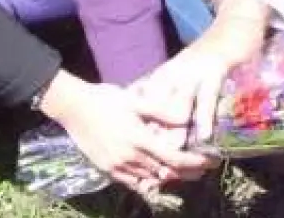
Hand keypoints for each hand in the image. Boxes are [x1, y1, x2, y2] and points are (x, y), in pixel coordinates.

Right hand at [37, 71, 207, 192]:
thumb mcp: (136, 101)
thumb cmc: (105, 99)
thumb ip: (162, 111)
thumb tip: (186, 118)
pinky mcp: (107, 169)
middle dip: (187, 172)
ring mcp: (117, 166)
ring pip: (151, 180)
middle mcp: (130, 158)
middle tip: (203, 168)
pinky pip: (133, 183)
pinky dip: (148, 181)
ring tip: (185, 171)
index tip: (210, 161)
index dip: (195, 163)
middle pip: (166, 173)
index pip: (174, 160)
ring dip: (169, 177)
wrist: (73, 107)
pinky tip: (157, 175)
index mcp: (139, 140)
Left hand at [134, 0, 269, 145]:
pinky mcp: (215, 69)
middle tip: (159, 159)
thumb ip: (175, 95)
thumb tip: (164, 127)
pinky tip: (205, 136)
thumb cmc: (210, 54)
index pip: (141, 102)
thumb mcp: (186, 73)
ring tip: (182, 153)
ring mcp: (193, 71)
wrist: (235, 25)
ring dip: (178, 133)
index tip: (140, 149)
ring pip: (176, 107)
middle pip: (154, 108)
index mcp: (163, 74)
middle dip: (155, 135)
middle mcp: (173, 73)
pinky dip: (204, 119)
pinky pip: (206, 98)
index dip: (139, 126)